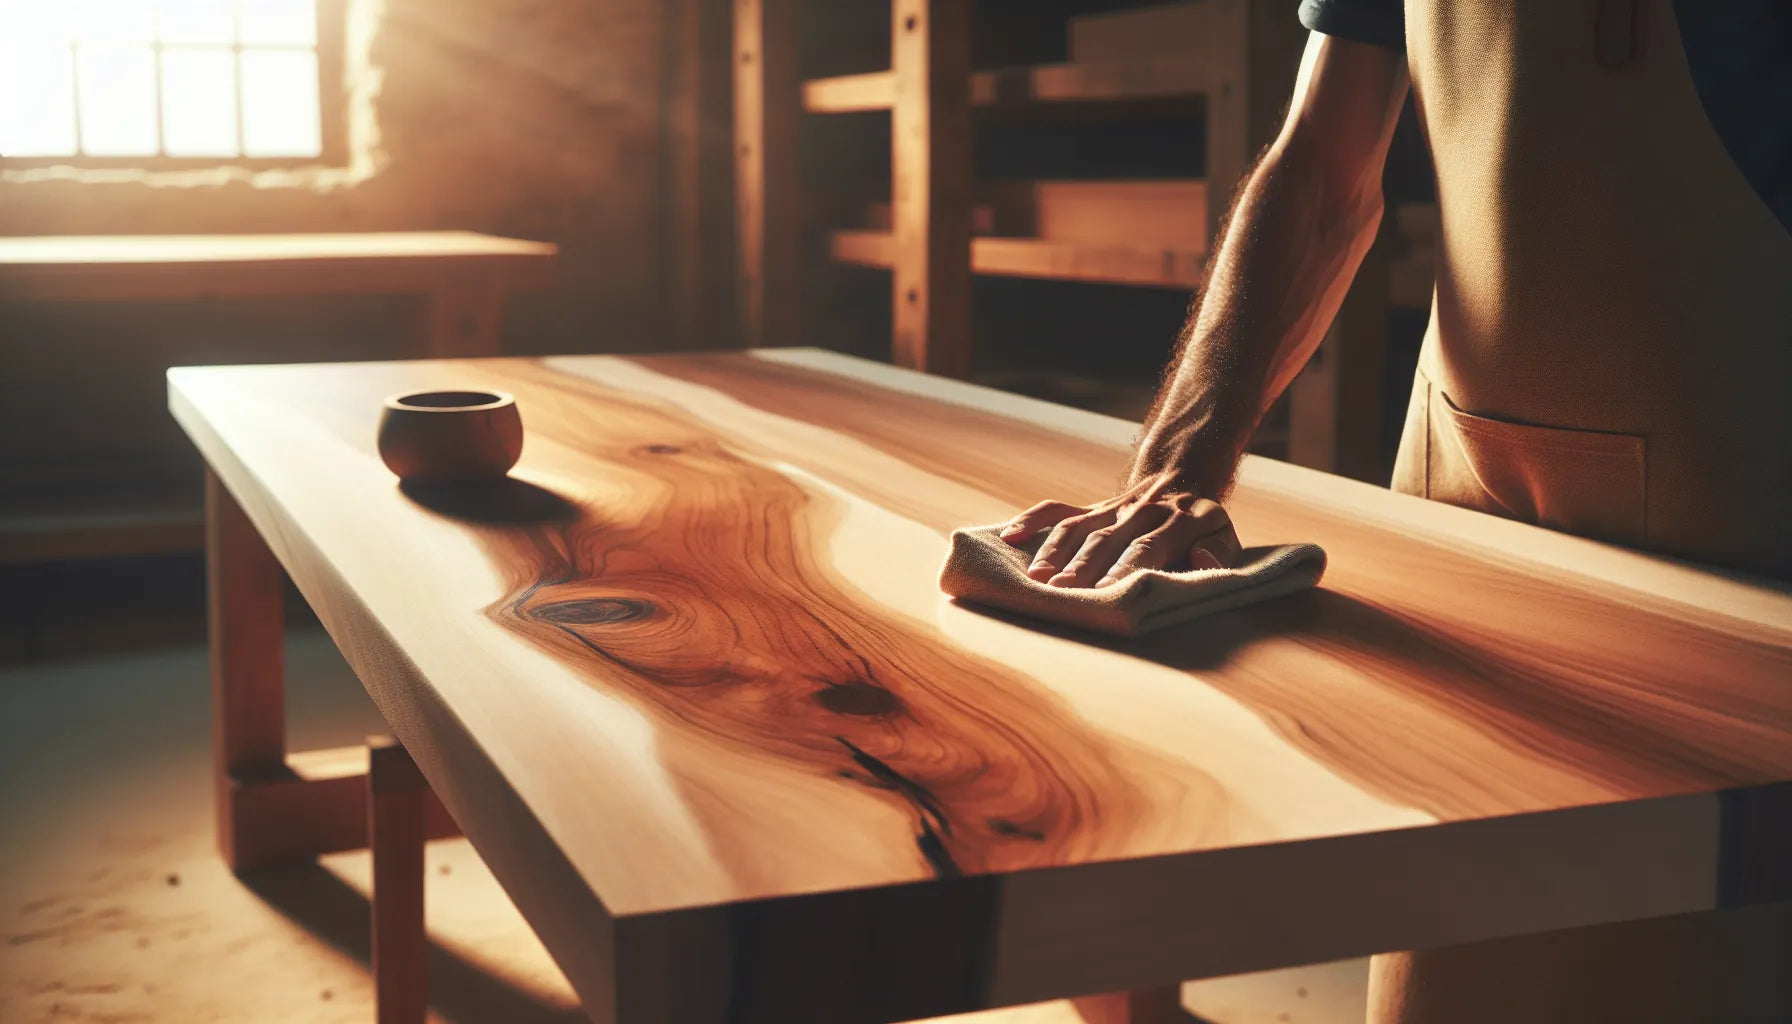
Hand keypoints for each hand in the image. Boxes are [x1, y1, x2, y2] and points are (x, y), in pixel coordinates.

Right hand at [998, 473, 1241, 587]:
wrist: (1183, 477)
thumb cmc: (1202, 528)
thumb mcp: (1225, 537)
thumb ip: (1218, 552)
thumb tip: (1202, 561)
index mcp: (1175, 522)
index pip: (1144, 548)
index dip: (1123, 569)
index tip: (1104, 591)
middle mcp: (1138, 512)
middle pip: (1104, 540)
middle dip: (1081, 566)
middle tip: (1060, 591)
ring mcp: (1109, 508)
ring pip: (1077, 527)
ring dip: (1055, 552)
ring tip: (1036, 579)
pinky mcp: (1089, 507)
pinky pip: (1056, 509)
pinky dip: (1031, 520)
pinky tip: (1008, 535)